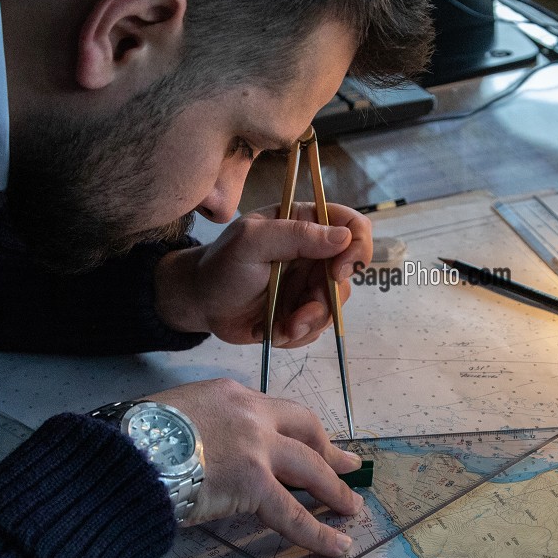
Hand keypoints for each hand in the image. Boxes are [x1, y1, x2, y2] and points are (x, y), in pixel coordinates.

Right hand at [149, 378, 363, 555]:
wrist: (124, 452)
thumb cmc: (134, 437)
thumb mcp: (173, 414)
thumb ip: (201, 427)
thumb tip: (206, 453)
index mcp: (229, 394)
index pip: (275, 412)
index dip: (297, 430)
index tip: (310, 442)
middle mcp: (251, 413)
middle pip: (305, 431)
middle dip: (330, 451)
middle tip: (348, 466)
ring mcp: (257, 447)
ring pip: (310, 469)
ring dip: (335, 490)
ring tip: (351, 507)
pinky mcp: (254, 482)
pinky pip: (293, 513)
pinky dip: (318, 531)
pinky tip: (336, 544)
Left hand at [154, 203, 372, 346]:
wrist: (200, 304)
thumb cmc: (220, 265)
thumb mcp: (251, 242)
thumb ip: (296, 235)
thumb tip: (343, 237)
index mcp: (305, 223)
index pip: (352, 226)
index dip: (356, 248)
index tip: (338, 272)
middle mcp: (313, 253)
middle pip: (348, 274)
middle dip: (326, 299)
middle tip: (300, 313)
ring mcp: (309, 284)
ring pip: (335, 305)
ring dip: (310, 322)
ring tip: (282, 328)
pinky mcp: (302, 312)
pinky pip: (318, 327)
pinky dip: (298, 334)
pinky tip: (274, 332)